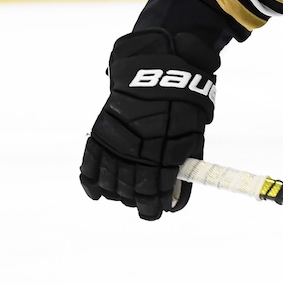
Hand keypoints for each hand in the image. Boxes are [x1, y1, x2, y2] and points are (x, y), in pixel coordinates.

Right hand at [79, 29, 218, 220]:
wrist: (158, 71)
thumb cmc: (182, 108)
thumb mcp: (192, 137)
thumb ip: (184, 169)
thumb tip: (177, 201)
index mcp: (165, 150)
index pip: (155, 190)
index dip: (155, 206)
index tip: (157, 211)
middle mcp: (138, 148)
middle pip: (131, 190)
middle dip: (139, 202)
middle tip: (144, 206)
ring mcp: (116, 140)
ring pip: (110, 182)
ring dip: (118, 195)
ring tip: (126, 197)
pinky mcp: (101, 132)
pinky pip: (90, 163)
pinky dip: (91, 182)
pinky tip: (98, 194)